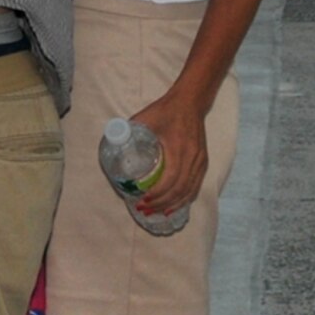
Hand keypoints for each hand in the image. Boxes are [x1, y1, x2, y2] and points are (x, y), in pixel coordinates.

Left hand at [131, 92, 208, 215]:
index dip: (156, 194)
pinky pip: (195, 186)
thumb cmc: (165, 110)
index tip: (142, 200)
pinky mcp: (203, 162)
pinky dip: (184, 199)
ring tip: (157, 212)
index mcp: (179, 148)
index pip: (170, 179)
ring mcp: (200, 161)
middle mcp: (192, 158)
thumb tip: (111, 144)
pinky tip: (173, 206)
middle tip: (144, 209)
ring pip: (189, 191)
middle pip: (179, 190)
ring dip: (173, 205)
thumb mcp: (145, 119)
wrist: (190, 102)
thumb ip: (128, 132)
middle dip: (161, 204)